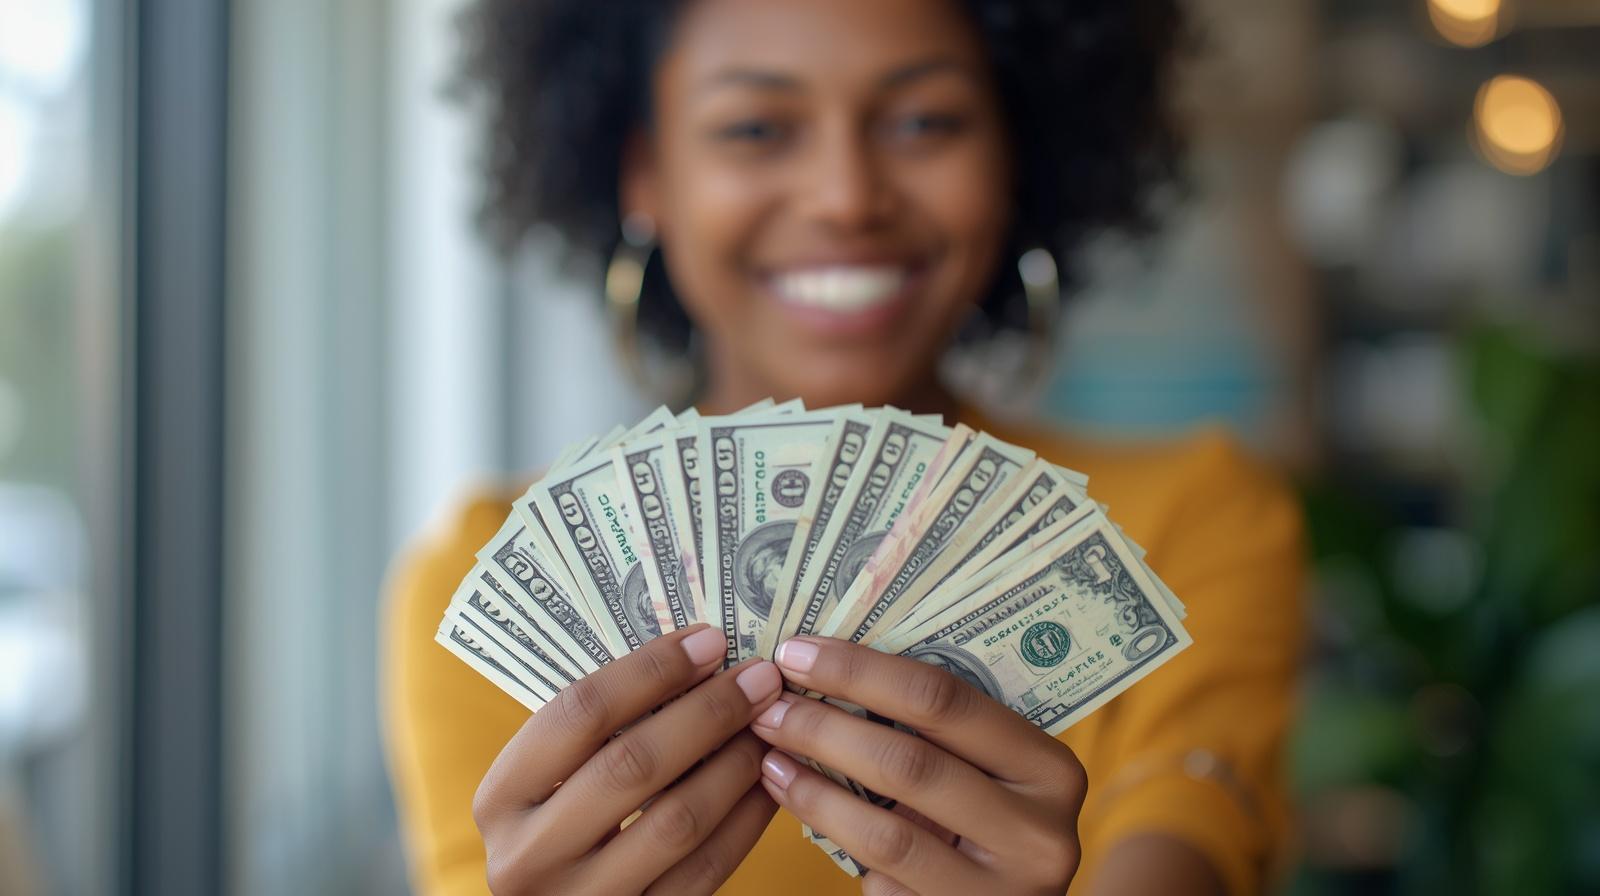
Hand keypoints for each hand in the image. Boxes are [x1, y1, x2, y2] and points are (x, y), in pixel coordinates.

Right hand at [473, 624, 783, 894]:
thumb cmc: (557, 832)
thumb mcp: (546, 785)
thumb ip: (596, 736)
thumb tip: (695, 658)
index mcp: (501, 799)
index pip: (578, 715)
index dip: (650, 670)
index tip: (709, 640)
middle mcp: (531, 856)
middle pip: (632, 765)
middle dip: (707, 712)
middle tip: (758, 678)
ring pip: (677, 821)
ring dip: (735, 764)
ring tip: (770, 727)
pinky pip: (705, 870)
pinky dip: (745, 820)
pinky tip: (768, 782)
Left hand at [752, 637, 1086, 895]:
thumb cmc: (986, 820)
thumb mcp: (985, 772)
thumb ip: (936, 732)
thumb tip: (825, 664)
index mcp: (1049, 767)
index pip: (945, 700)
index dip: (860, 671)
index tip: (796, 652)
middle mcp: (1041, 831)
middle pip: (912, 763)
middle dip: (825, 729)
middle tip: (768, 708)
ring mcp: (1006, 892)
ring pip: (887, 834)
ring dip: (815, 790)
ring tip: (769, 759)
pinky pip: (884, 881)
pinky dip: (833, 840)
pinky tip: (798, 806)